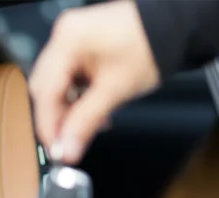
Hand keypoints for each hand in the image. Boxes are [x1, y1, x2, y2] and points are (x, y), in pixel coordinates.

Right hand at [29, 0, 159, 162]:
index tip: (56, 149)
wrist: (173, 27)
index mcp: (68, 40)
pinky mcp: (79, 45)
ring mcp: (70, 39)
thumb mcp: (115, 90)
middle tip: (68, 143)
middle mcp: (64, 36)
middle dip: (57, 118)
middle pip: (46, 89)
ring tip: (85, 127)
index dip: (48, 125)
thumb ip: (86, 122)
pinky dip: (76, 96)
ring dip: (68, 109)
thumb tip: (68, 149)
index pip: (46, 92)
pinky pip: (67, 76)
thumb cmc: (151, 45)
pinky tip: (90, 110)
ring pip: (56, 85)